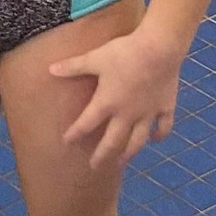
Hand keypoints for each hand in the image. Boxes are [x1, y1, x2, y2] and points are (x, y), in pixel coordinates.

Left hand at [49, 27, 186, 168]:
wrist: (159, 49)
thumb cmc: (124, 53)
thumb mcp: (95, 58)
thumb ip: (73, 66)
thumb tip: (50, 69)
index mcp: (107, 102)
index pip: (86, 123)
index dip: (75, 133)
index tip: (66, 142)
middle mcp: (127, 114)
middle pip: (113, 141)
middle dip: (102, 155)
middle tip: (95, 166)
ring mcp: (148, 113)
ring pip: (138, 140)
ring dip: (129, 153)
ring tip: (122, 162)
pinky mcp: (166, 107)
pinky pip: (163, 127)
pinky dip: (159, 135)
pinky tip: (155, 140)